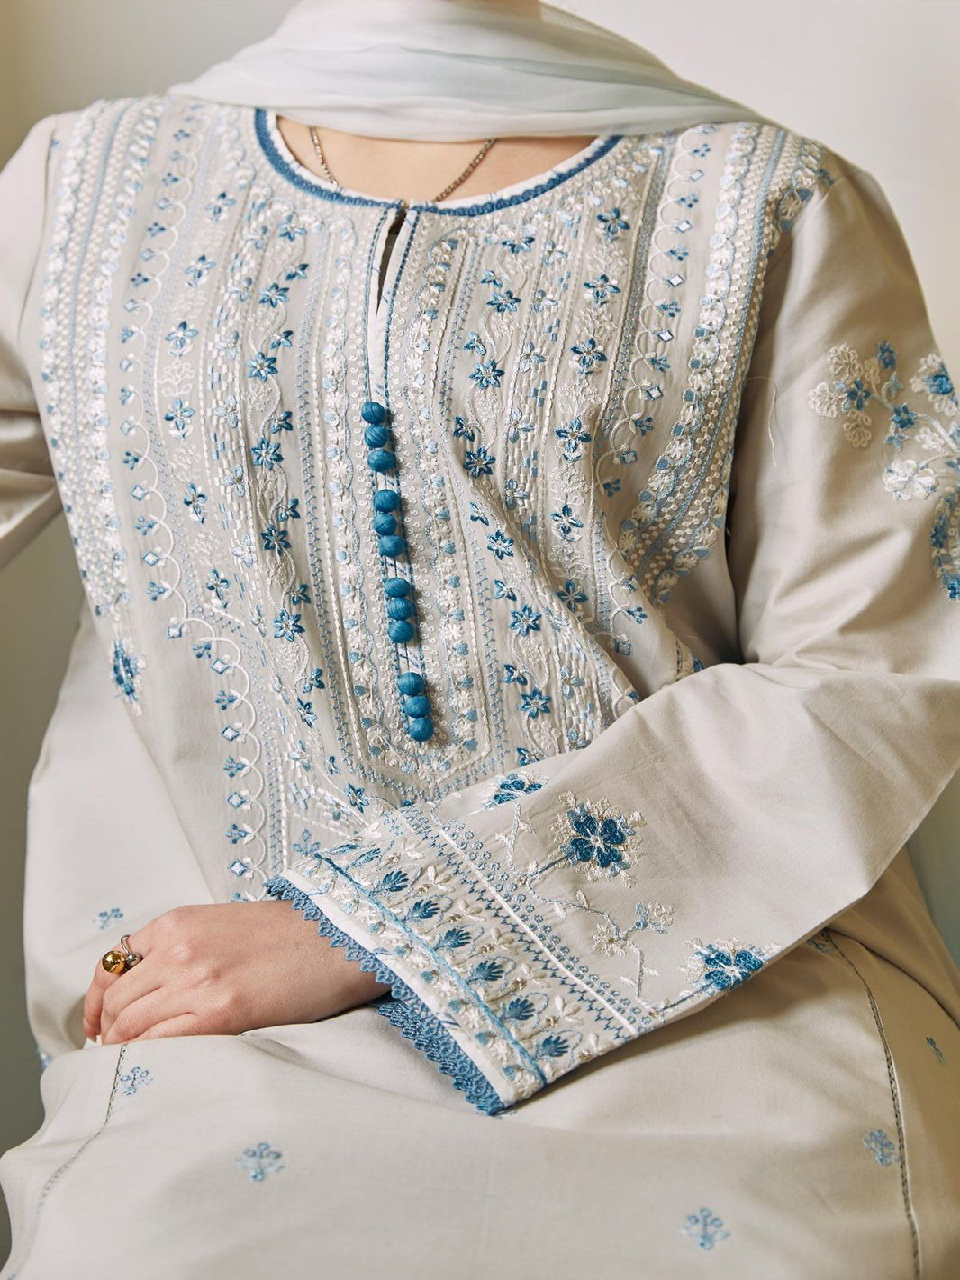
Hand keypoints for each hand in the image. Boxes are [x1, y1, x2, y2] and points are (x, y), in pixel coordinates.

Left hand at [83, 901, 391, 1045]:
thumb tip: (149, 988)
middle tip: (114, 1053)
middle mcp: (178, 949)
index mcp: (176, 923)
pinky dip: (147, 1058)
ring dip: (123, 1050)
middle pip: (116, 1001)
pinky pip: (161, 1044)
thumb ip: (182, 948)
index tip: (97, 1024)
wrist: (337, 938)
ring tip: (132, 1064)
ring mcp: (196, 980)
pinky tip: (153, 1067)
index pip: (111, 965)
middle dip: (107, 1031)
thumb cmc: (289, 935)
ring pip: (131, 1026)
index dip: (96, 1001)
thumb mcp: (222, 925)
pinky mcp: (220, 1012)